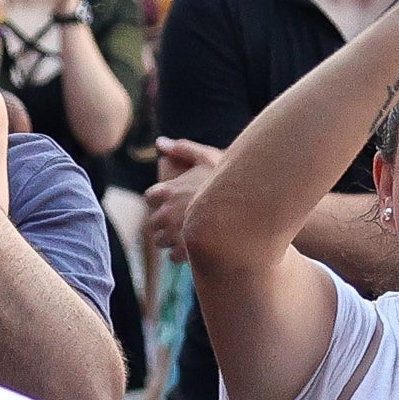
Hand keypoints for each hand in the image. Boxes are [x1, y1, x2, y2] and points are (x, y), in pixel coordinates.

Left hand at [146, 137, 220, 255]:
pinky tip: (192, 248)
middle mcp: (166, 213)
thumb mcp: (207, 157)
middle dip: (163, 222)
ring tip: (186, 235)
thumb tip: (159, 142)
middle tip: (180, 221)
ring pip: (160, 241)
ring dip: (170, 239)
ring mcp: (175, 234)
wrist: (249, 206)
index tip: (171, 201)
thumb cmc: (229, 180)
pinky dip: (180, 254)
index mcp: (167, 190)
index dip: (159, 200)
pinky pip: (172, 257)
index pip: (149, 198)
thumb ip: (182, 148)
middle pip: (153, 222)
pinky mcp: (186, 252)